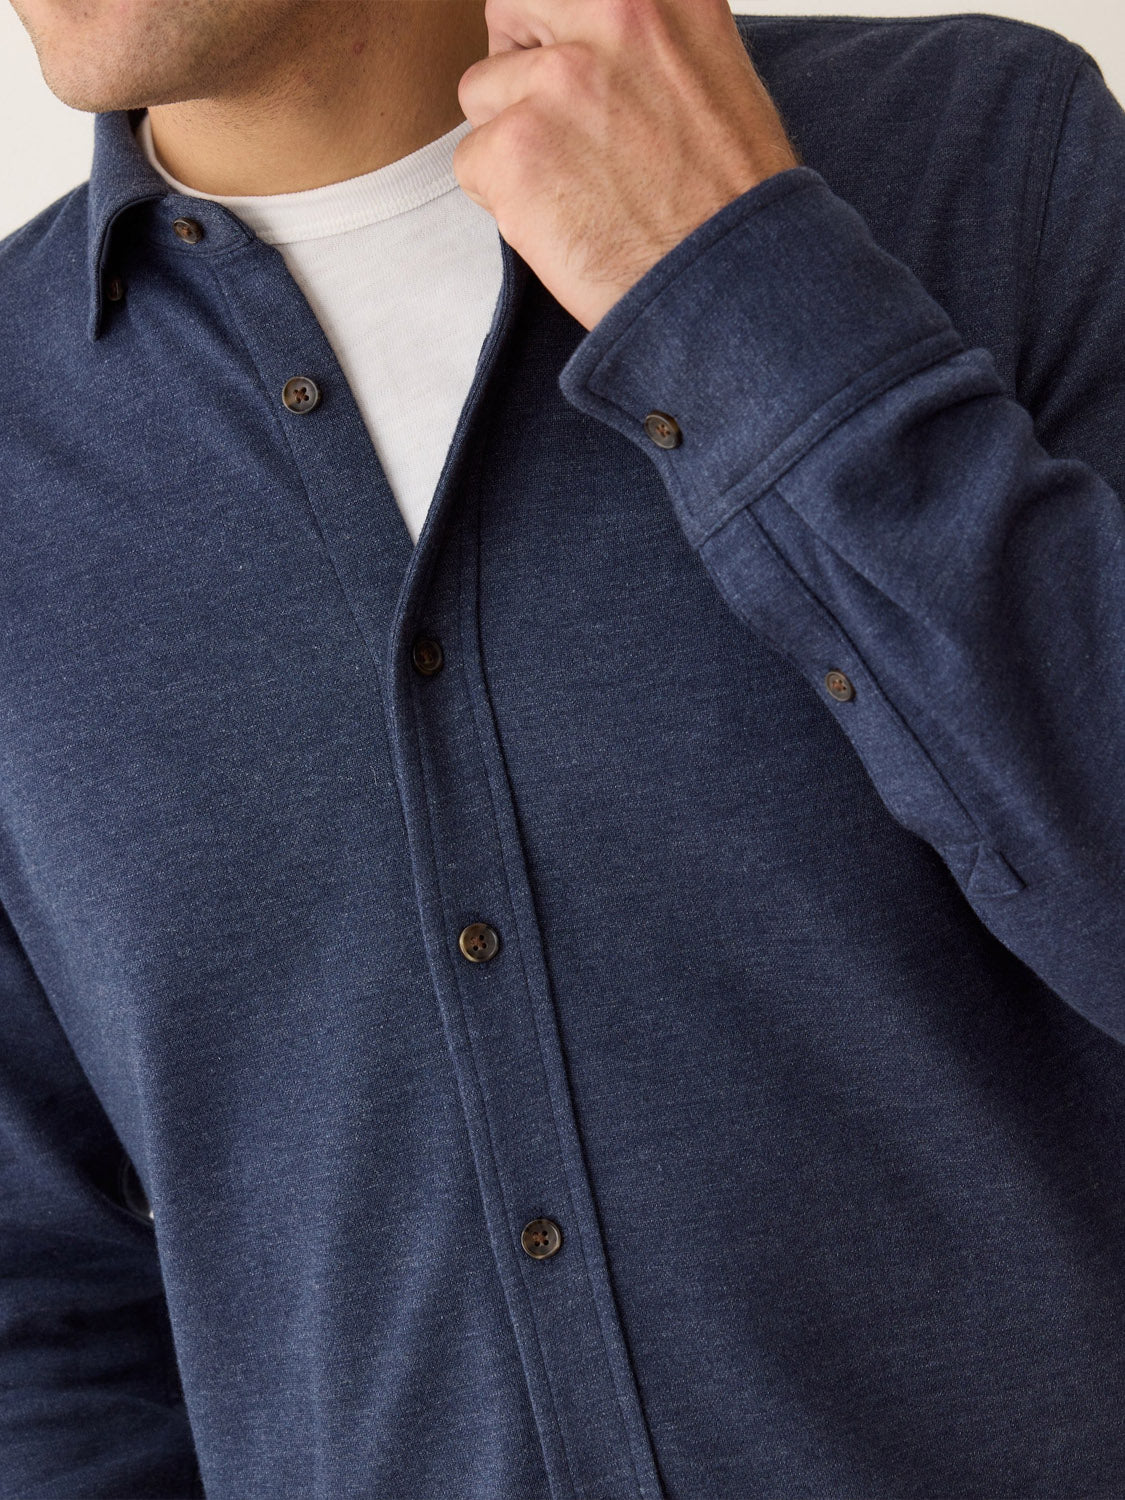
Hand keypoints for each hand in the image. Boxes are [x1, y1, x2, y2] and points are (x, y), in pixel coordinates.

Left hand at [453, 0, 802, 330]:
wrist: (734, 281)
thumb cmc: (729, 201)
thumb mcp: (710, 71)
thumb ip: (644, 41)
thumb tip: (587, 41)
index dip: (557, 28)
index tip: (572, 67)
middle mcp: (611, 11)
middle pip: (511, 10)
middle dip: (519, 64)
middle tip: (560, 130)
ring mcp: (558, 79)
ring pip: (482, 93)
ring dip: (513, 141)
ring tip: (574, 188)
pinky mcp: (517, 147)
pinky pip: (471, 162)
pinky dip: (503, 200)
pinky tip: (561, 221)